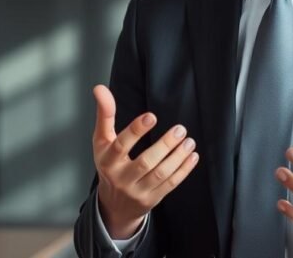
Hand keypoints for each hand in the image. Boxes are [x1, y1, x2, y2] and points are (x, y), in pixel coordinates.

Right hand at [92, 85, 199, 237]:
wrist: (113, 205)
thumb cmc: (109, 164)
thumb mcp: (102, 141)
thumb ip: (104, 115)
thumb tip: (100, 88)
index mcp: (107, 161)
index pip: (121, 145)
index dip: (136, 130)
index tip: (152, 116)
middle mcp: (121, 178)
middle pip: (145, 162)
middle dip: (164, 145)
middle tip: (180, 129)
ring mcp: (137, 191)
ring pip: (160, 174)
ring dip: (177, 157)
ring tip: (189, 141)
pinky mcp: (151, 199)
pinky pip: (170, 185)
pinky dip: (183, 171)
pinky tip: (192, 156)